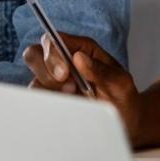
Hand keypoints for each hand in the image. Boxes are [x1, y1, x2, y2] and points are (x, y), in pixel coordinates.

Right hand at [22, 32, 144, 140]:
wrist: (125, 121)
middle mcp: (64, 62)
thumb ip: (101, 70)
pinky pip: (38, 101)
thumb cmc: (123, 96)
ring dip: (49, 91)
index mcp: (81, 49)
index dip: (52, 53)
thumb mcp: (120, 83)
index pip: (53, 40)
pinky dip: (48, 106)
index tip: (65, 73)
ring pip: (34, 80)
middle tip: (69, 86)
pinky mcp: (52, 101)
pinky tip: (67, 108)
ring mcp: (55, 83)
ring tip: (74, 98)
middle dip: (45, 70)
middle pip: (34, 54)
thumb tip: (79, 58)